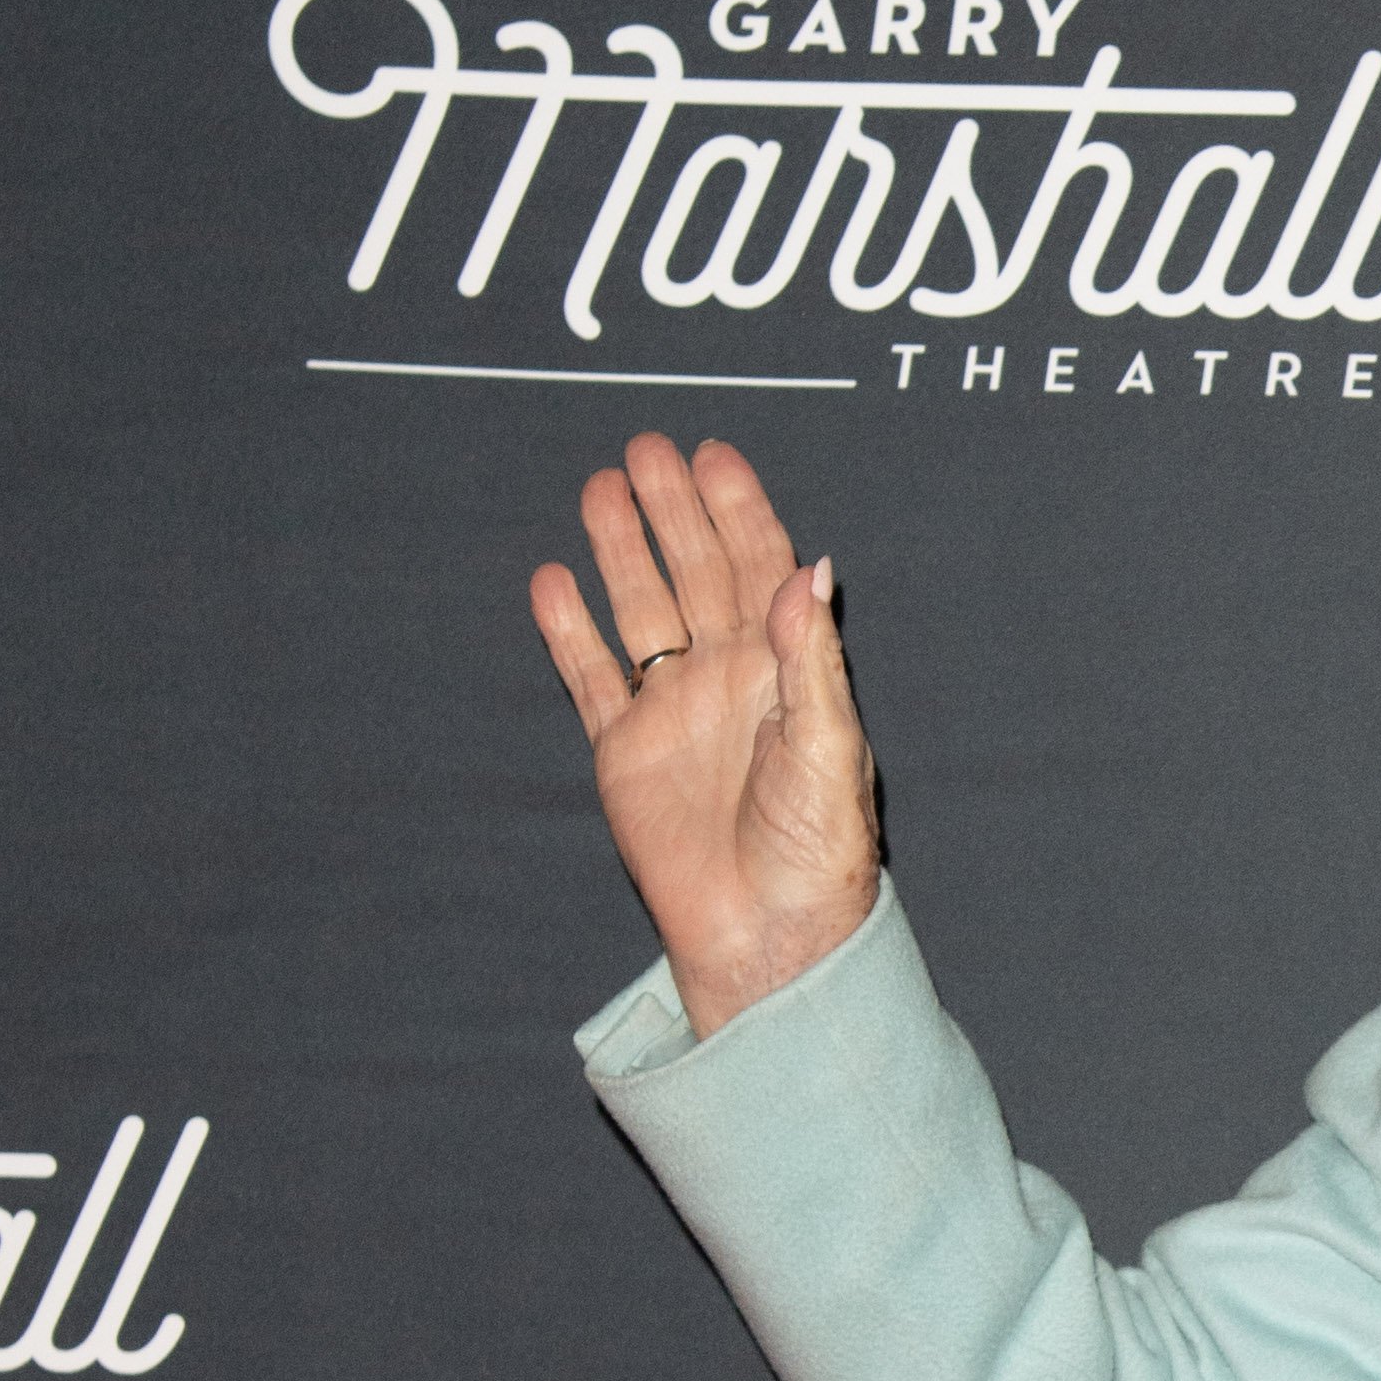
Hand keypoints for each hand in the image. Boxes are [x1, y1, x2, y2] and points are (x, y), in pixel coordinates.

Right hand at [531, 432, 880, 1038]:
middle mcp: (728, 680)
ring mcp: (674, 712)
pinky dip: (570, 632)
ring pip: (642, 610)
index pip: (760, 568)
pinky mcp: (626, 753)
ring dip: (622, 550)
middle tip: (646, 448)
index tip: (714, 455)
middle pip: (696, 572)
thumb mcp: (827, 746)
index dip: (738, 510)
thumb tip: (810, 566)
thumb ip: (810, 657)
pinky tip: (553, 582)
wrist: (768, 932)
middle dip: (673, 510)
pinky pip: (592, 678)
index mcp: (784, 671)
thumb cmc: (816, 850)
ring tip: (599, 487)